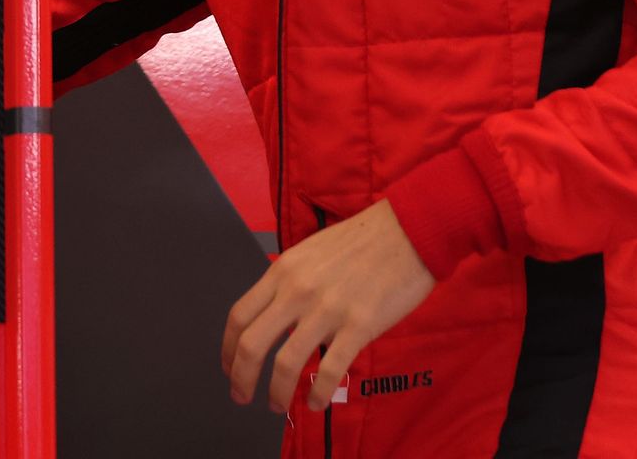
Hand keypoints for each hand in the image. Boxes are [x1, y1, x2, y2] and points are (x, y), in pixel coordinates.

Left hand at [221, 198, 435, 413]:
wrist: (408, 230)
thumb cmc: (363, 240)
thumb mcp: (311, 252)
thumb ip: (290, 283)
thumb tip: (276, 317)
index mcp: (284, 270)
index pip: (239, 316)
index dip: (228, 349)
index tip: (229, 367)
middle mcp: (298, 291)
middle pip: (252, 344)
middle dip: (241, 378)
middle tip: (242, 397)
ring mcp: (328, 309)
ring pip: (286, 364)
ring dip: (276, 393)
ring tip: (278, 405)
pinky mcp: (359, 325)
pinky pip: (329, 370)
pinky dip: (318, 394)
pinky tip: (316, 402)